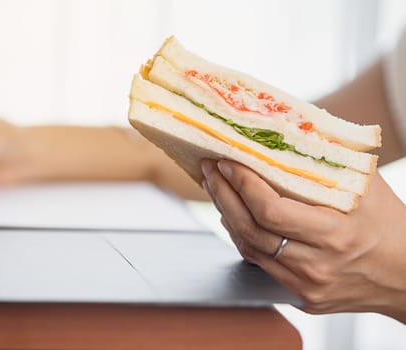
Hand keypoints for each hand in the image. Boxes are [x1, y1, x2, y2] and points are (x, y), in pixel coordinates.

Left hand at [201, 158, 405, 322]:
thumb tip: (286, 127)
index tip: (227, 163)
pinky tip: (234, 216)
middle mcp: (317, 266)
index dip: (242, 185)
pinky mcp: (301, 297)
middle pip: (251, 230)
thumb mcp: (367, 186)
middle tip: (210, 170)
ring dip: (226, 215)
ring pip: (248, 249)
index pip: (271, 211)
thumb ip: (329, 158)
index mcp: (335, 235)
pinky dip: (242, 237)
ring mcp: (307, 286)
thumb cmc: (389, 225)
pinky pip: (259, 264)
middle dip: (223, 195)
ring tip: (216, 188)